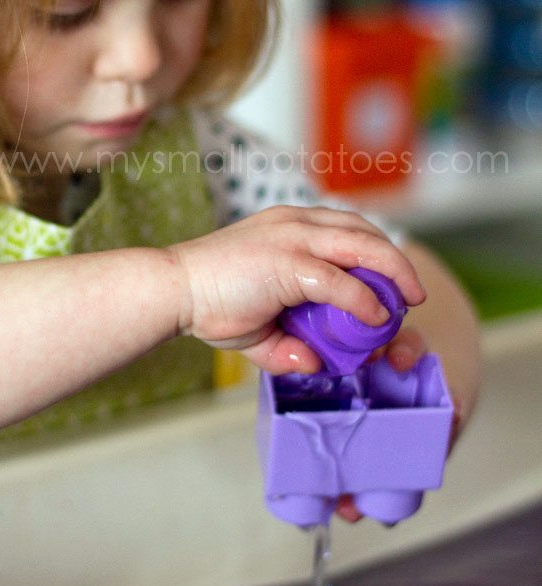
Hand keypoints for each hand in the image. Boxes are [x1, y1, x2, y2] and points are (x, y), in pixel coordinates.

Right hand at [169, 205, 424, 375]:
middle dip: (395, 263)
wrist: (173, 289)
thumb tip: (314, 363)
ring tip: (407, 304)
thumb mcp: (257, 326)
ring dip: (393, 275)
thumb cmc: (208, 301)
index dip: (376, 252)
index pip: (347, 228)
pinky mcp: (289, 263)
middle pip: (364, 233)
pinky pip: (340, 282)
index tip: (391, 282)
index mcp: (290, 224)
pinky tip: (376, 319)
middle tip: (413, 293)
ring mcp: (293, 239)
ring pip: (362, 248)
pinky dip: (364, 300)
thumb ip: (286, 344)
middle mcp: (296, 222)